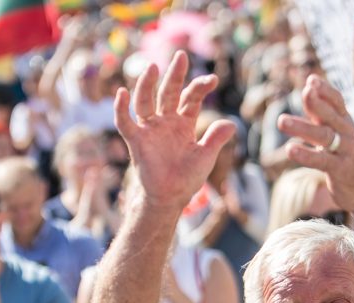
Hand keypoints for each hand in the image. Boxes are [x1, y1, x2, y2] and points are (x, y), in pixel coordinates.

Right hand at [115, 50, 235, 215]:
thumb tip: (232, 123)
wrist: (170, 197)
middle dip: (174, 74)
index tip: (213, 80)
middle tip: (181, 55)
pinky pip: (125, 122)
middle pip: (168, 92)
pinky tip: (121, 93)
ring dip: (147, 84)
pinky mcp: (136, 140)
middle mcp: (165, 122)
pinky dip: (121, 108)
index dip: (200, 87)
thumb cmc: (187, 178)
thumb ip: (216, 139)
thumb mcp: (206, 157)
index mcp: (183, 123)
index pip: (190, 98)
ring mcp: (149, 129)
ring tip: (153, 67)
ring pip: (145, 101)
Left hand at [277, 75, 353, 223]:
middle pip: (331, 115)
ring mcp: (344, 151)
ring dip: (302, 128)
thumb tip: (307, 88)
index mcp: (344, 121)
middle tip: (304, 92)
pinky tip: (290, 150)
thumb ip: (321, 113)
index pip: (337, 101)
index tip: (310, 80)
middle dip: (317, 103)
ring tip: (281, 121)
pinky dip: (305, 155)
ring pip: (324, 136)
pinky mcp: (339, 170)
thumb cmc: (345, 155)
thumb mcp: (336, 131)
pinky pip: (321, 161)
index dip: (325, 90)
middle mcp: (347, 133)